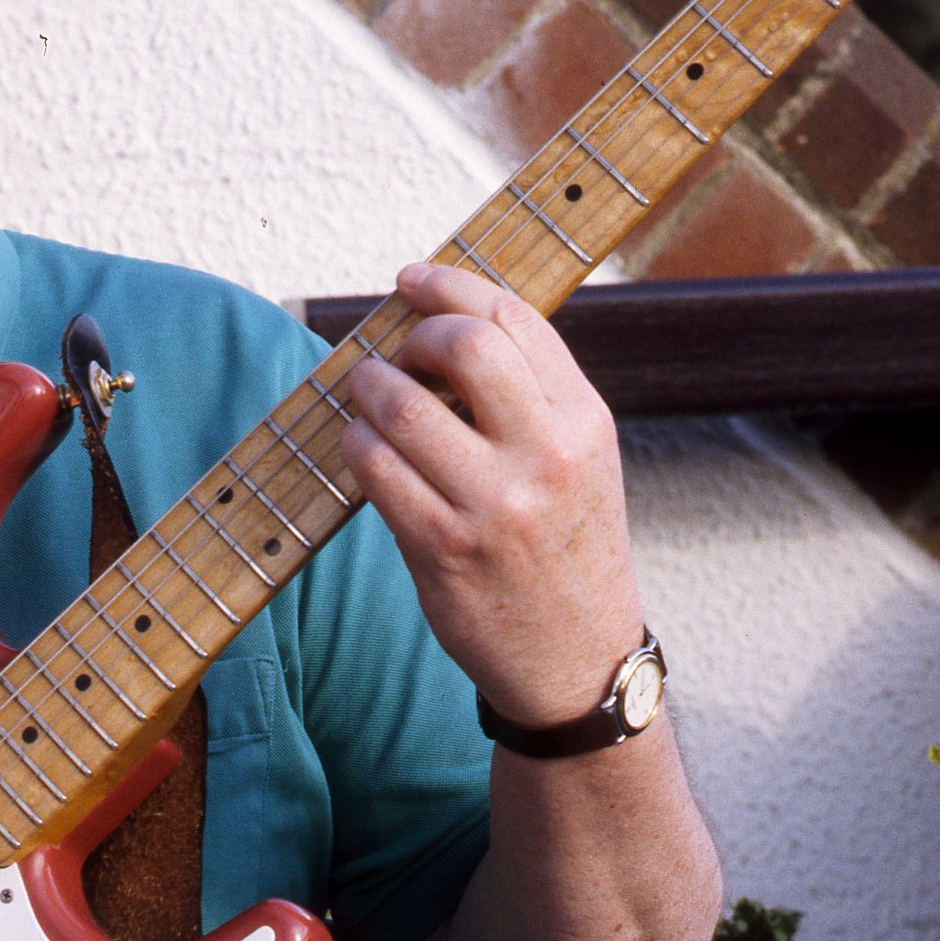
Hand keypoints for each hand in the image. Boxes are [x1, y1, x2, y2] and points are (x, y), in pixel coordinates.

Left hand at [340, 260, 646, 729]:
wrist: (578, 661)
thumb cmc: (566, 549)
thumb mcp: (582, 461)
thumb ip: (533, 396)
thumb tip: (449, 325)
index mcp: (585, 420)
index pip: (513, 318)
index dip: (450, 286)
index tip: (411, 279)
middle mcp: (547, 456)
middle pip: (461, 346)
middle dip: (409, 336)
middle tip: (392, 355)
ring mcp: (494, 505)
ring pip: (402, 406)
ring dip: (367, 389)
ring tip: (365, 397)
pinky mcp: (443, 549)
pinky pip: (374, 469)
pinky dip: (354, 445)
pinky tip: (361, 449)